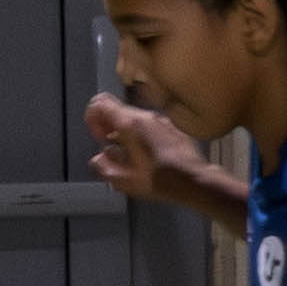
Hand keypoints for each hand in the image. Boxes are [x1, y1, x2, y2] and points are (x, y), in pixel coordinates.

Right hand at [88, 91, 224, 214]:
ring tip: (129, 157)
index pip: (100, 104)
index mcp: (130, 125)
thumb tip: (98, 159)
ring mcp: (161, 120)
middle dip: (108, 128)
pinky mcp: (172, 127)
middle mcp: (145, 116)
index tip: (99, 139)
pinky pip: (149, 125)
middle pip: (117, 111)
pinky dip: (141, 136)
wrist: (194, 181)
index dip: (92, 120)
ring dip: (124, 133)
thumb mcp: (123, 181)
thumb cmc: (159, 181)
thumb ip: (103, 166)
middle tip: (112, 151)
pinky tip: (146, 156)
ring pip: (133, 118)